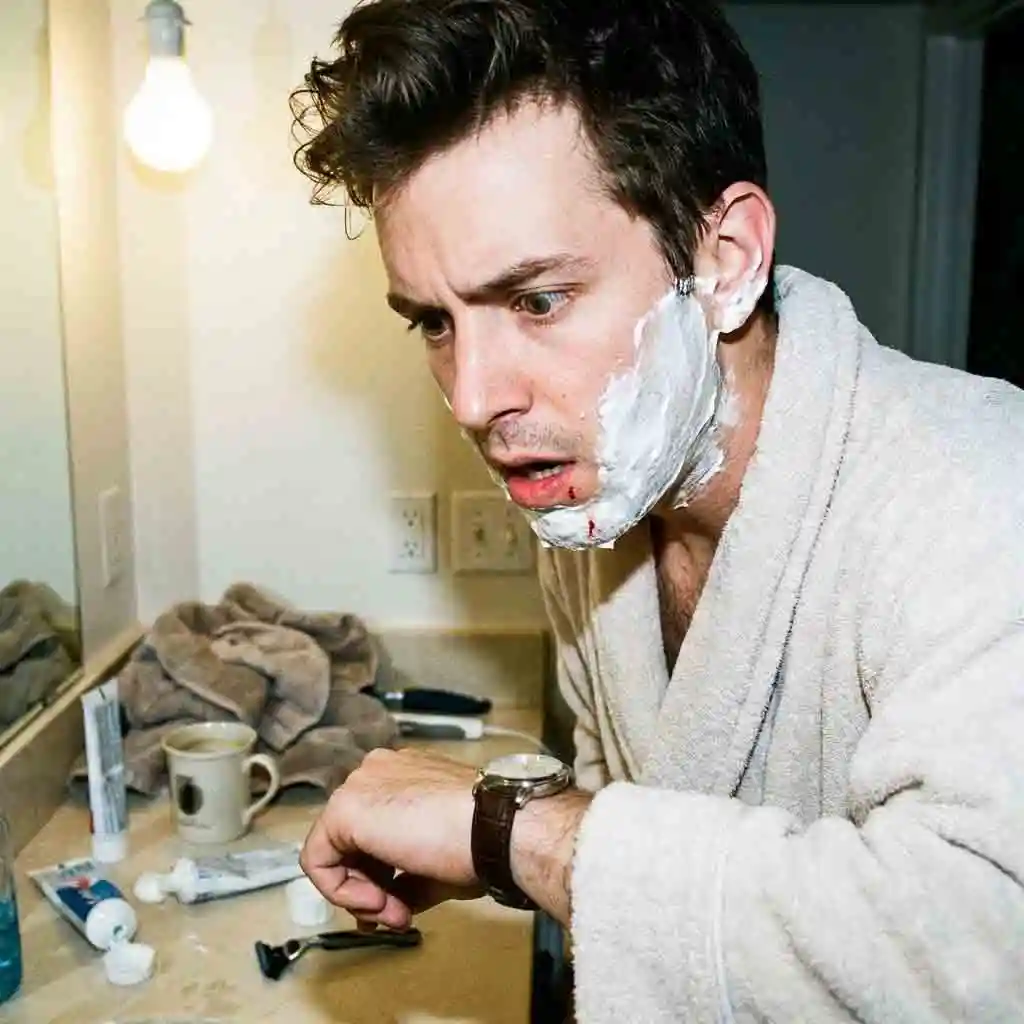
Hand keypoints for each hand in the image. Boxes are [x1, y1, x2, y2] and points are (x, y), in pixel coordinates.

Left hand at [300, 747, 485, 930]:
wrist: (494, 829)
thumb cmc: (480, 841)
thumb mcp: (434, 864)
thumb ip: (401, 881)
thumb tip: (384, 907)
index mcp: (402, 775)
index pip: (372, 831)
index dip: (379, 877)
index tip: (401, 907)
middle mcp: (377, 772)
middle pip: (350, 842)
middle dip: (370, 889)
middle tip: (397, 917)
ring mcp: (359, 786)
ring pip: (334, 851)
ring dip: (361, 894)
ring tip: (396, 913)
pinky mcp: (344, 808)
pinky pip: (319, 859)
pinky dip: (341, 890)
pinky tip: (377, 901)